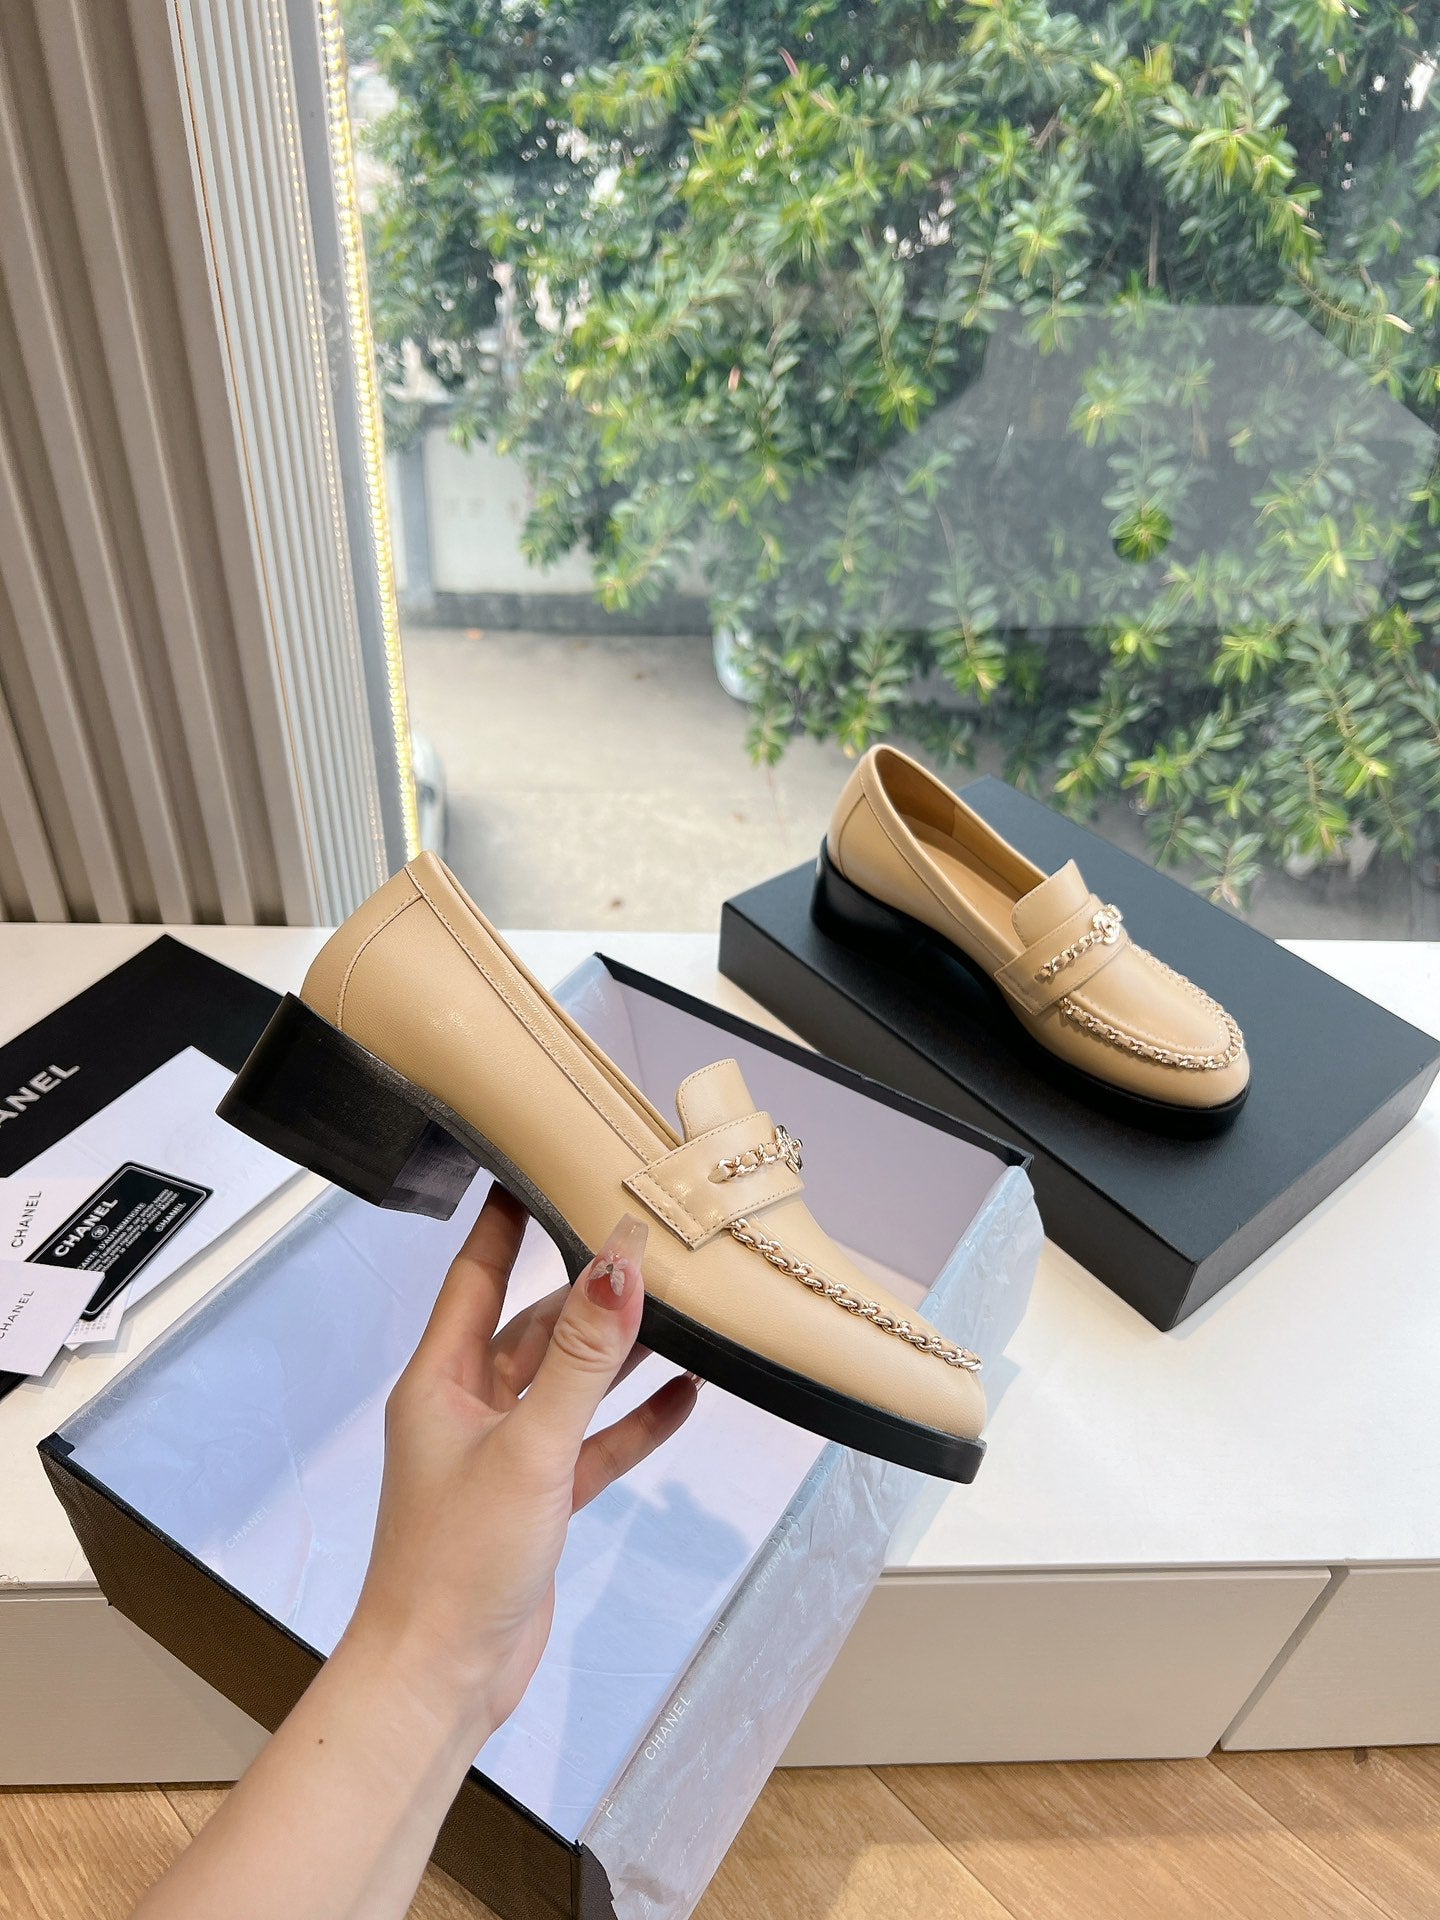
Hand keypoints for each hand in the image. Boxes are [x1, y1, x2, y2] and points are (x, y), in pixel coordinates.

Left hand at [342, 1186, 696, 1749]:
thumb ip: (582, 1357)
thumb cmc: (456, 1565)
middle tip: (640, 1235)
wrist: (441, 1680)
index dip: (504, 1220)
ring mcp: (505, 1454)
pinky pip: (592, 1442)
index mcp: (441, 1381)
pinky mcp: (538, 1499)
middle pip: (533, 1324)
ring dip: (617, 1351)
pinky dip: (632, 1420)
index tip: (533, 1164)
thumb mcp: (530, 1447)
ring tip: (680, 1307)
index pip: (475, 1275)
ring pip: (568, 1382)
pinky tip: (682, 1396)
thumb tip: (619, 1264)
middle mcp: (468, 1407)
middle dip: (585, 1285)